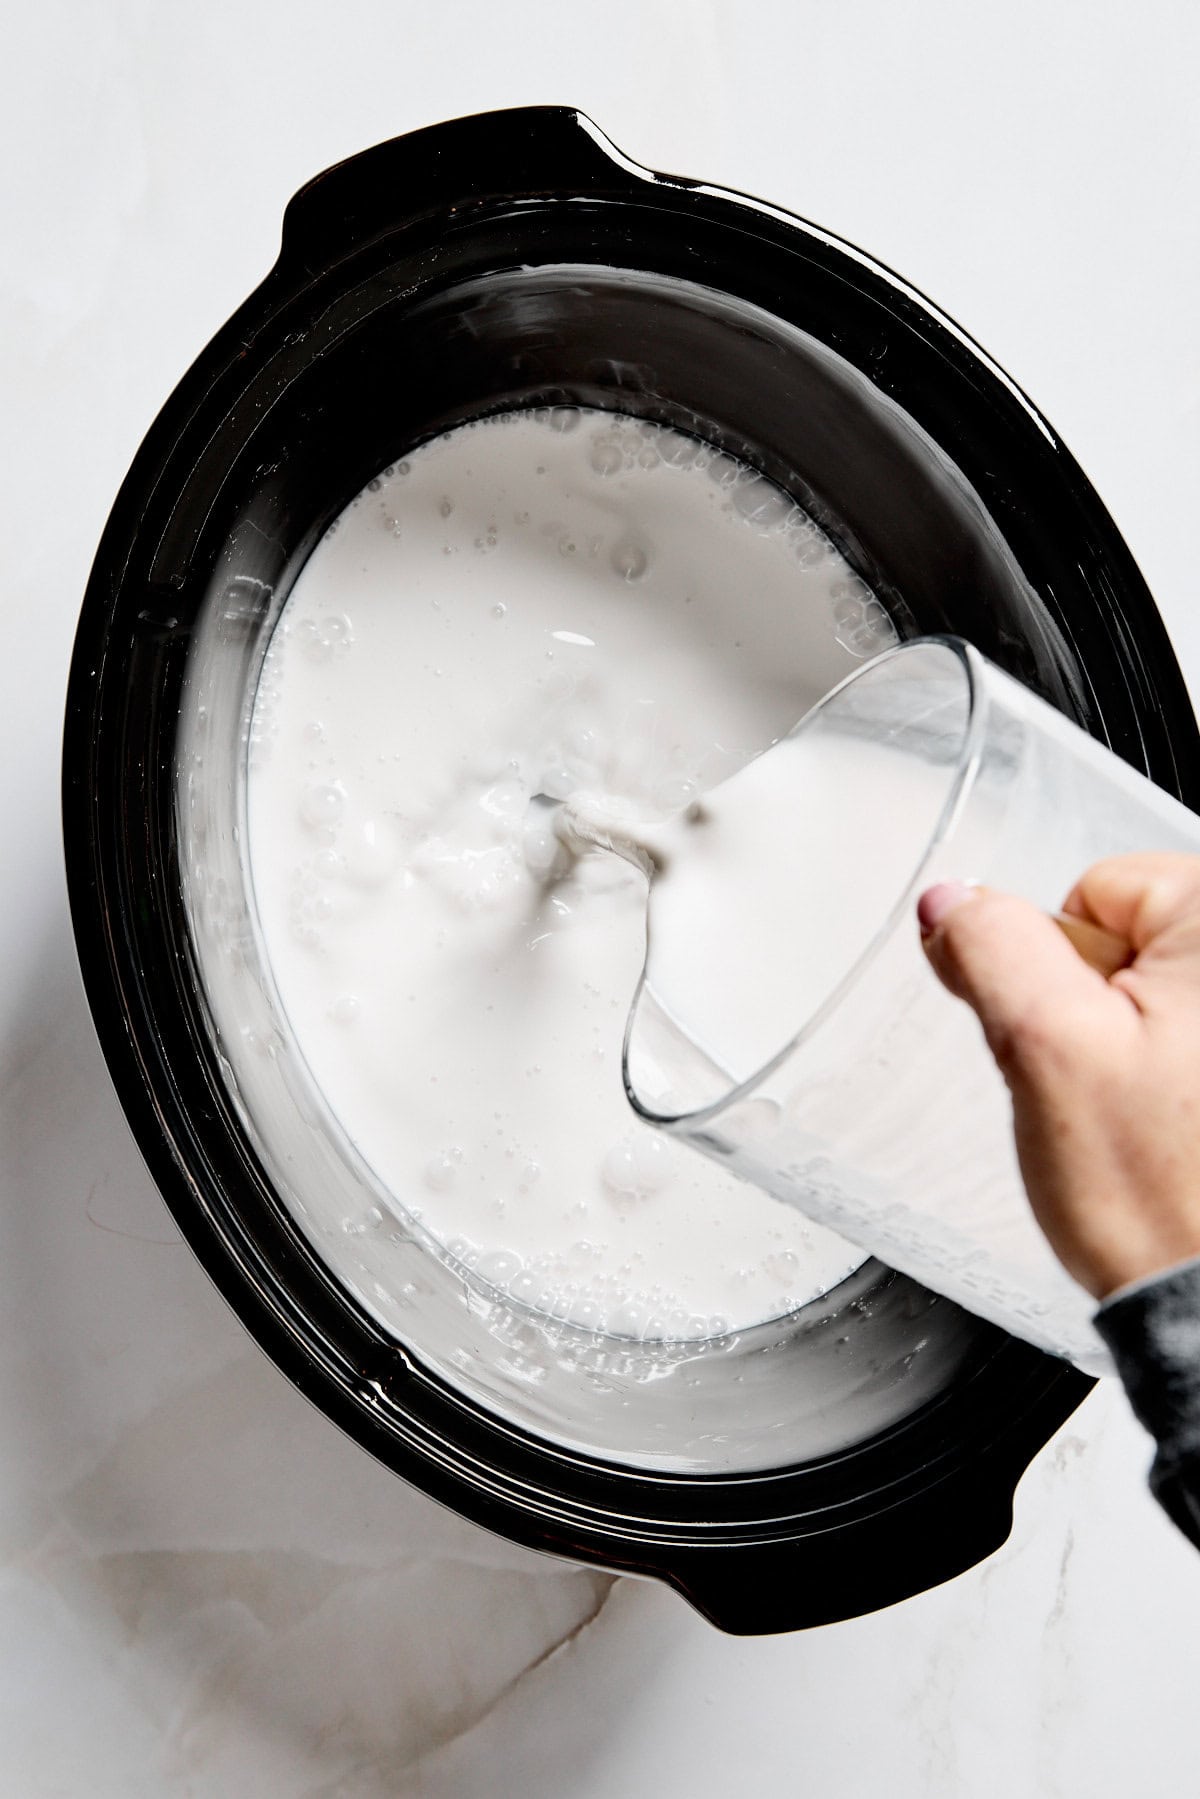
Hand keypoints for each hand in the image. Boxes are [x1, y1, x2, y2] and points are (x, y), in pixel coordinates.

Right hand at [917, 854, 1199, 1299]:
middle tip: (1126, 1097)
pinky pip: (1192, 1044)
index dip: (1068, 975)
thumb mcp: (1046, 1050)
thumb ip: (993, 949)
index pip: (1098, 892)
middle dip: (1109, 1013)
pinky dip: (1185, 1083)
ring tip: (1164, 1128)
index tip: (1095, 1049)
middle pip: (1138, 940)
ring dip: (1148, 1053)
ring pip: (1167, 998)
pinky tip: (1190, 1138)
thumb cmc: (1168, 1197)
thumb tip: (951, 900)